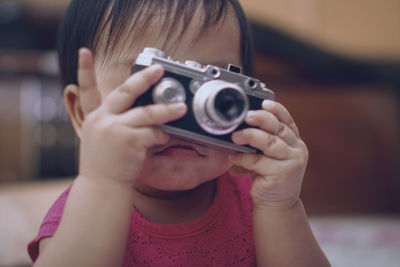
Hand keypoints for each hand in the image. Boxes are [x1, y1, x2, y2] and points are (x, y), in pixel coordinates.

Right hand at [76, 48, 186, 183]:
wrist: (101, 188)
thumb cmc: (104, 164)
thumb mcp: (100, 138)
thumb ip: (113, 122)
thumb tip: (137, 111)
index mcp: (95, 117)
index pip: (86, 89)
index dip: (84, 69)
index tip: (84, 51)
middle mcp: (102, 120)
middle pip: (125, 91)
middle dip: (144, 78)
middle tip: (160, 69)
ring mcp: (115, 130)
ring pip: (147, 113)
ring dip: (166, 109)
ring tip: (181, 107)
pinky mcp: (129, 142)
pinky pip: (153, 134)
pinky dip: (162, 137)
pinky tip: (164, 140)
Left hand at [231, 100, 307, 209]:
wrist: (276, 204)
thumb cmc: (269, 175)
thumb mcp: (270, 154)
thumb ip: (265, 138)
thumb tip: (244, 121)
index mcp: (295, 142)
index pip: (288, 121)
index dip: (277, 110)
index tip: (264, 102)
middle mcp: (297, 150)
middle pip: (279, 129)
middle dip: (261, 119)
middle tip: (246, 116)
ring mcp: (292, 162)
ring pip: (270, 143)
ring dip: (251, 136)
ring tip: (236, 136)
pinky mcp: (282, 174)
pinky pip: (258, 161)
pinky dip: (243, 157)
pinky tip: (234, 156)